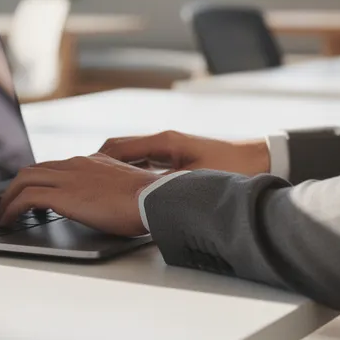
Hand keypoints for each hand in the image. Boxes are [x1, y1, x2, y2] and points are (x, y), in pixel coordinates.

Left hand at [0, 155, 158, 236]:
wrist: (155, 199)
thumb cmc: (150, 200)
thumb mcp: (128, 188)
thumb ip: (113, 190)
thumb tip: (111, 204)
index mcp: (92, 162)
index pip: (56, 165)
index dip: (39, 178)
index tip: (33, 192)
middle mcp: (77, 164)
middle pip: (34, 169)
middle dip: (17, 186)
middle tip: (10, 203)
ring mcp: (69, 178)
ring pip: (24, 179)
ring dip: (8, 198)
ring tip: (4, 215)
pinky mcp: (63, 195)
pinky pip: (26, 198)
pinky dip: (12, 208)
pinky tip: (9, 221)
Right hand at [96, 131, 269, 176]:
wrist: (260, 159)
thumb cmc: (232, 169)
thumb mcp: (196, 181)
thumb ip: (166, 188)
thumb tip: (140, 198)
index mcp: (164, 142)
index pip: (117, 148)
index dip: (95, 162)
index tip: (79, 177)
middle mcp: (162, 141)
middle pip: (116, 150)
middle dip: (96, 165)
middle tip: (79, 184)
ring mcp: (168, 148)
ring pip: (128, 156)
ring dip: (111, 169)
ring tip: (95, 189)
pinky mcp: (175, 158)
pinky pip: (142, 163)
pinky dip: (128, 173)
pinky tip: (124, 190)